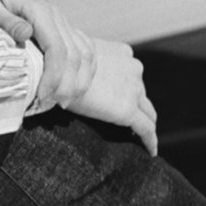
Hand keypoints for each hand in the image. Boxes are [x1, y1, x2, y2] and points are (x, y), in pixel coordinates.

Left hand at [0, 0, 152, 150]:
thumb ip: (5, 20)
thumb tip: (26, 34)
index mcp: (39, 11)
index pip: (59, 50)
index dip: (54, 78)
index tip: (41, 98)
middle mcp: (56, 16)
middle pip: (77, 56)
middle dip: (67, 85)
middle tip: (48, 106)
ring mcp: (61, 21)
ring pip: (85, 54)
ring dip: (78, 81)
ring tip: (60, 102)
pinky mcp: (61, 28)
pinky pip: (84, 49)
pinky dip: (84, 71)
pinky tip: (72, 88)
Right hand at [57, 33, 158, 153]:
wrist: (56, 69)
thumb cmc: (58, 62)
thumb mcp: (77, 55)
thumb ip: (85, 64)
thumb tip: (75, 76)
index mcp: (122, 54)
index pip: (131, 75)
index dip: (129, 90)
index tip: (123, 100)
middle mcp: (133, 68)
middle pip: (140, 93)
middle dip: (137, 106)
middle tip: (130, 123)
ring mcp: (133, 89)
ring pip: (147, 111)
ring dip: (144, 122)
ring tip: (139, 138)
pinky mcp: (128, 110)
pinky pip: (146, 129)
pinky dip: (149, 140)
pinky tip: (150, 151)